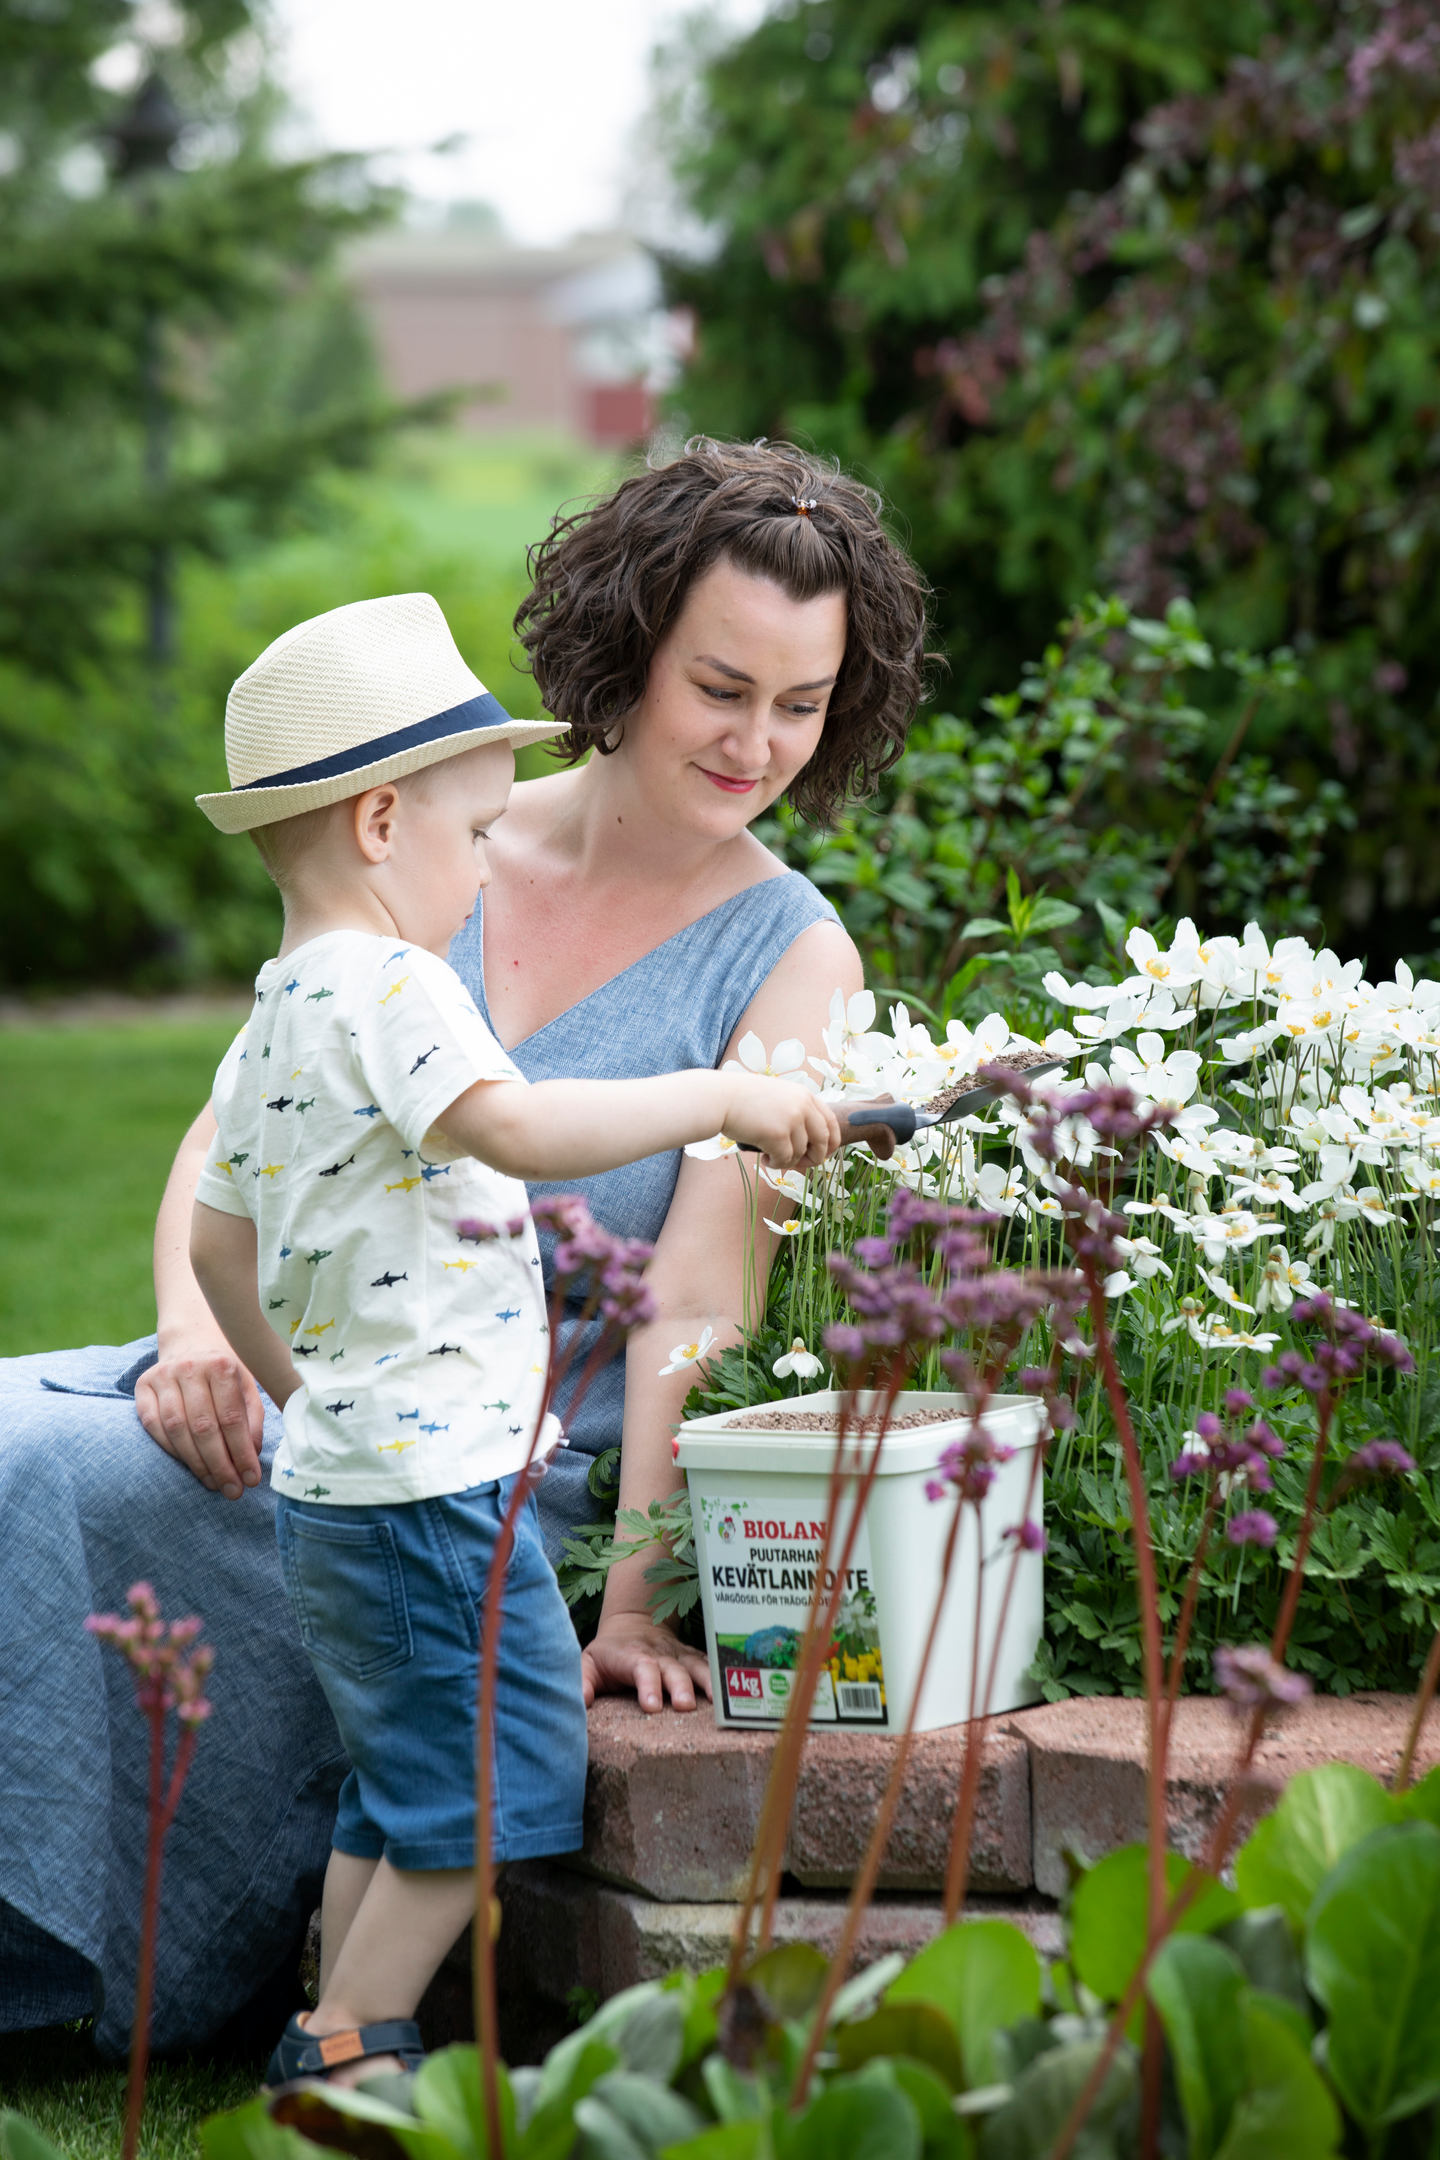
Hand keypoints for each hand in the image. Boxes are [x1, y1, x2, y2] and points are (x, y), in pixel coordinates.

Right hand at [134, 1338, 265, 1499]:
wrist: (191, 1341)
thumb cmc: (224, 1372)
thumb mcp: (247, 1387)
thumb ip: (252, 1420)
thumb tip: (251, 1456)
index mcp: (221, 1365)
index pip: (232, 1418)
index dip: (241, 1453)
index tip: (251, 1479)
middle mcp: (190, 1367)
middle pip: (203, 1427)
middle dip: (220, 1465)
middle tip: (232, 1490)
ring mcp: (162, 1376)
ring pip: (177, 1429)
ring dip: (196, 1463)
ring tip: (213, 1483)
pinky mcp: (142, 1386)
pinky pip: (154, 1427)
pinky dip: (172, 1451)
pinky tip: (189, 1466)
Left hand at [581, 1609, 712, 1713]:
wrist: (633, 1622)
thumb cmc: (608, 1652)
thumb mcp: (588, 1662)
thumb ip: (583, 1681)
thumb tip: (580, 1702)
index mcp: (631, 1656)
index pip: (641, 1668)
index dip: (648, 1684)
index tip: (652, 1706)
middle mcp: (658, 1654)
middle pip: (672, 1669)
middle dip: (680, 1686)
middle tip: (684, 1706)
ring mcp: (678, 1654)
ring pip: (696, 1665)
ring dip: (707, 1682)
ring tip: (718, 1701)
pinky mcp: (691, 1658)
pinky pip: (709, 1665)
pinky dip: (721, 1676)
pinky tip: (732, 1692)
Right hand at [722, 1076, 840, 1169]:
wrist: (719, 1099)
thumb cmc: (743, 1100)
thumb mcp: (777, 1097)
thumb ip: (795, 1112)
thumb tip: (809, 1144)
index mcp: (804, 1095)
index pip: (831, 1121)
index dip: (831, 1142)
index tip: (824, 1153)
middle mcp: (802, 1105)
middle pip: (823, 1140)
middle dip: (815, 1158)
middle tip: (801, 1164)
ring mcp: (791, 1119)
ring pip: (801, 1153)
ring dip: (788, 1160)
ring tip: (771, 1155)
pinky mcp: (778, 1134)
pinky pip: (786, 1159)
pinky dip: (777, 1163)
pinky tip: (766, 1158)